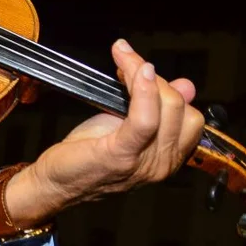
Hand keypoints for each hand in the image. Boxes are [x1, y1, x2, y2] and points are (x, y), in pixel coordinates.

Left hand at [4, 38, 205, 227]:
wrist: (57, 183)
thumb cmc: (87, 154)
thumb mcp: (128, 128)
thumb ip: (157, 109)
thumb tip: (185, 85)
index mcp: (170, 157)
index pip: (189, 114)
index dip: (169, 87)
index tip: (143, 69)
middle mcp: (164, 163)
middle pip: (181, 108)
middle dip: (156, 78)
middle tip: (127, 65)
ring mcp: (146, 162)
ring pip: (167, 107)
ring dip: (143, 74)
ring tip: (122, 62)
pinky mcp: (121, 155)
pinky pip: (145, 120)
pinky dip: (143, 91)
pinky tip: (131, 72)